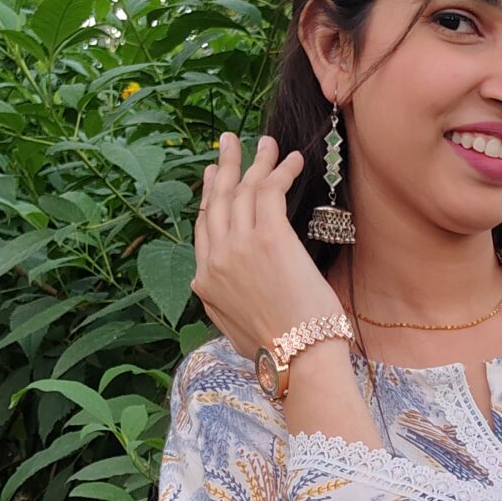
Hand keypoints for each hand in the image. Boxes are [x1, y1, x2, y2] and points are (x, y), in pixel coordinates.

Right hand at [192, 130, 337, 362]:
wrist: (297, 358)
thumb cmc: (278, 351)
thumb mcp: (234, 330)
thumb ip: (223, 304)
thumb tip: (224, 293)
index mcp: (205, 283)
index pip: (203, 228)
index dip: (208, 196)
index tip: (213, 176)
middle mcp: (216, 260)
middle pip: (216, 201)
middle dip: (223, 166)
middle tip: (228, 142)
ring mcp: (239, 247)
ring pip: (242, 190)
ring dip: (256, 161)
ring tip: (267, 142)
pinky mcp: (269, 238)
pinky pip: (269, 191)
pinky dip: (280, 170)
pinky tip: (293, 160)